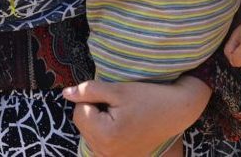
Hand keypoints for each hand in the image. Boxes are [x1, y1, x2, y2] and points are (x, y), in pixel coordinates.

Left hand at [62, 77, 210, 156]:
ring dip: (99, 122)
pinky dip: (106, 132)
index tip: (112, 95)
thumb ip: (89, 91)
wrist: (175, 112)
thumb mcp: (118, 90)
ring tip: (121, 115)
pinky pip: (101, 143)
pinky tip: (123, 125)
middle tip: (118, 104)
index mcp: (106, 136)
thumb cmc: (148, 97)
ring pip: (90, 134)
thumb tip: (65, 93)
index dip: (92, 98)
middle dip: (94, 111)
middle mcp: (107, 154)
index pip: (79, 112)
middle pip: (83, 125)